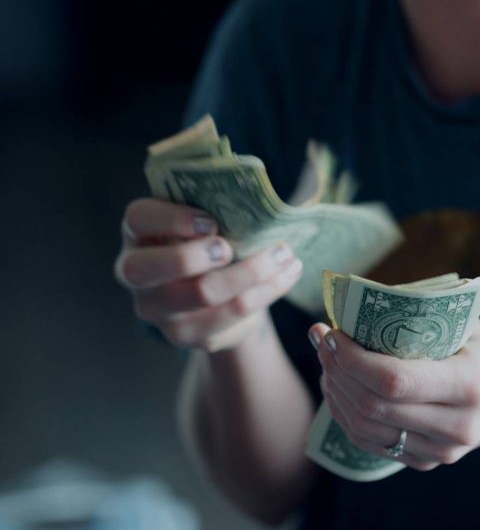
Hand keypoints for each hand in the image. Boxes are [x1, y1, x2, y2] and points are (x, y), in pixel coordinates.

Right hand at [115, 198, 302, 350]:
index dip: (171, 219)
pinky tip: (288, 273)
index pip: (138, 219)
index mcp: (138, 233)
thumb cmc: (209, 241)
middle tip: (230, 247)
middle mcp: (136, 274)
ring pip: (201, 293)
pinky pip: (232, 314)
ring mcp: (158, 311)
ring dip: (251, 271)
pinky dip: (267, 291)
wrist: (217, 293)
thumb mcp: (203, 220)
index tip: (210, 221)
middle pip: (149, 268)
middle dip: (194, 255)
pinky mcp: (188, 335)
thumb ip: (214, 206)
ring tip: (284, 254)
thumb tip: (257, 199)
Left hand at [310, 319, 479, 470]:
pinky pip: (371, 443)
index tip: (332, 332)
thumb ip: (418, 322)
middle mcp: (456, 426)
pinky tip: (339, 385)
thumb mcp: (467, 326)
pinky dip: (346, 413)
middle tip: (322, 339)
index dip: (352, 358)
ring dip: (335, 391)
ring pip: (364, 429)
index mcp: (469, 384)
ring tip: (327, 360)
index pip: (393, 380)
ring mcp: (441, 451)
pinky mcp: (427, 461)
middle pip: (372, 407)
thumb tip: (354, 309)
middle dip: (336, 370)